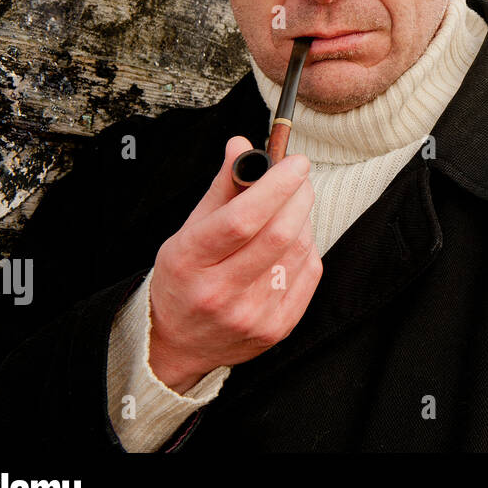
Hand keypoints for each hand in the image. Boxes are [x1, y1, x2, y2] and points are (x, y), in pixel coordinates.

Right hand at [146, 136, 320, 392]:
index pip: (241, 219)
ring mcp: (251, 316)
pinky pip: (308, 273)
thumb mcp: (188, 231)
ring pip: (298, 250)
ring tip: (292, 206)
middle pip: (278, 235)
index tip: (295, 162)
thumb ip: (221, 187)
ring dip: (303, 218)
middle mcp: (219, 293)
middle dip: (298, 195)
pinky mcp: (276, 329)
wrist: (178, 343)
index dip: (275, 186)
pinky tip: (295, 238)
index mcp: (189, 262)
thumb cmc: (184, 277)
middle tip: (299, 176)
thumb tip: (242, 144)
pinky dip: (307, 247)